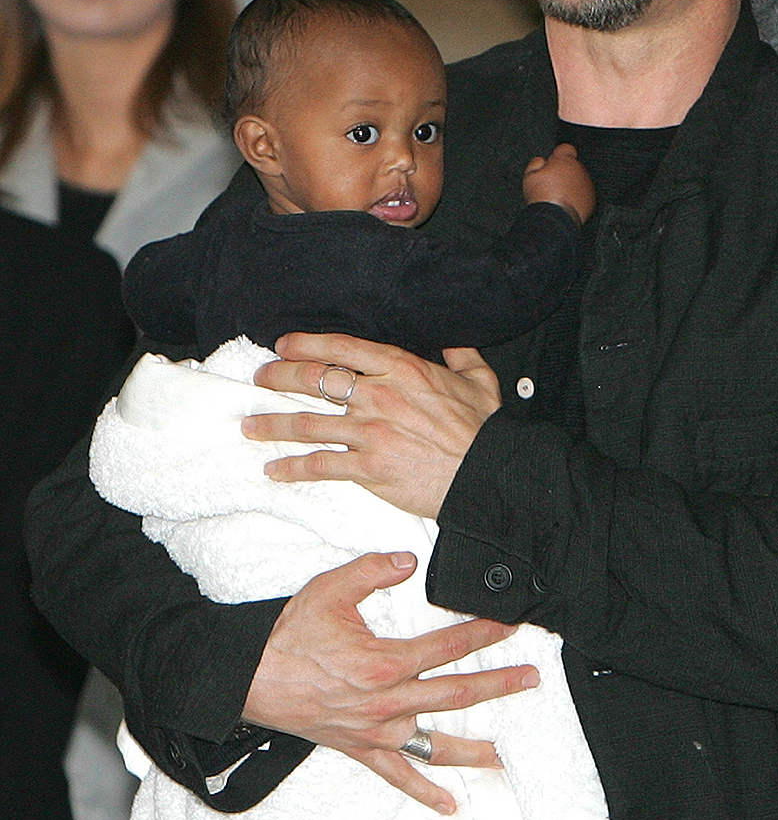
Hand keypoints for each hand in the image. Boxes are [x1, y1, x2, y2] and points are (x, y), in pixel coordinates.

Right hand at [242, 553, 538, 814]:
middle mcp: (386, 702)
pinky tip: (447, 803)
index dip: (481, 634)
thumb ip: (373, 570)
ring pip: (435, 743)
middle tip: (531, 678)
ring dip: (475, 748)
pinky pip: (396, 775)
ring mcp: (375, 731)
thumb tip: (410, 562)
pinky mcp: (360, 748)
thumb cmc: (289, 635)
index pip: (447, 646)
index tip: (509, 626)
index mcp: (384, 662)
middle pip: (455, 694)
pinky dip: (423, 791)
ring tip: (507, 753)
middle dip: (498, 685)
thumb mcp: (330, 589)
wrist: (249, 679)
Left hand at [243, 333, 500, 517]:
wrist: (487, 475)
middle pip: (315, 379)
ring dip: (274, 424)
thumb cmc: (484, 430)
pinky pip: (320, 465)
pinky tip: (274, 470)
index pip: (342, 347)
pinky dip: (293, 468)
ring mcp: (370, 432)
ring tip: (250, 425)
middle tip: (260, 378)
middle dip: (280, 377)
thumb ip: (462, 357)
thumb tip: (455, 345)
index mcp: (402, 368)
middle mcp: (379, 395)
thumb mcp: (479, 381)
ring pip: (308, 423)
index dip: (307, 344)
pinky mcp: (368, 468)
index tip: (284, 345)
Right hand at [522, 142, 595, 225]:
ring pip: (579, 180)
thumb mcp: (530, 175)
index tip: (552, 164)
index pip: (566, 148)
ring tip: (558, 197)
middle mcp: (579, 170)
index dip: (558, 155)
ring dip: (571, 185)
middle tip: (551, 184)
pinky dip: (577, 198)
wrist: (556, 218)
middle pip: (573, 166)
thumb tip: (541, 161)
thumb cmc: (543, 196)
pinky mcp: (591, 199)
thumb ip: (536, 163)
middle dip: (564, 172)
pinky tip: (566, 205)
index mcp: (565, 160)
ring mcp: (587, 185)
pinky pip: (584, 195)